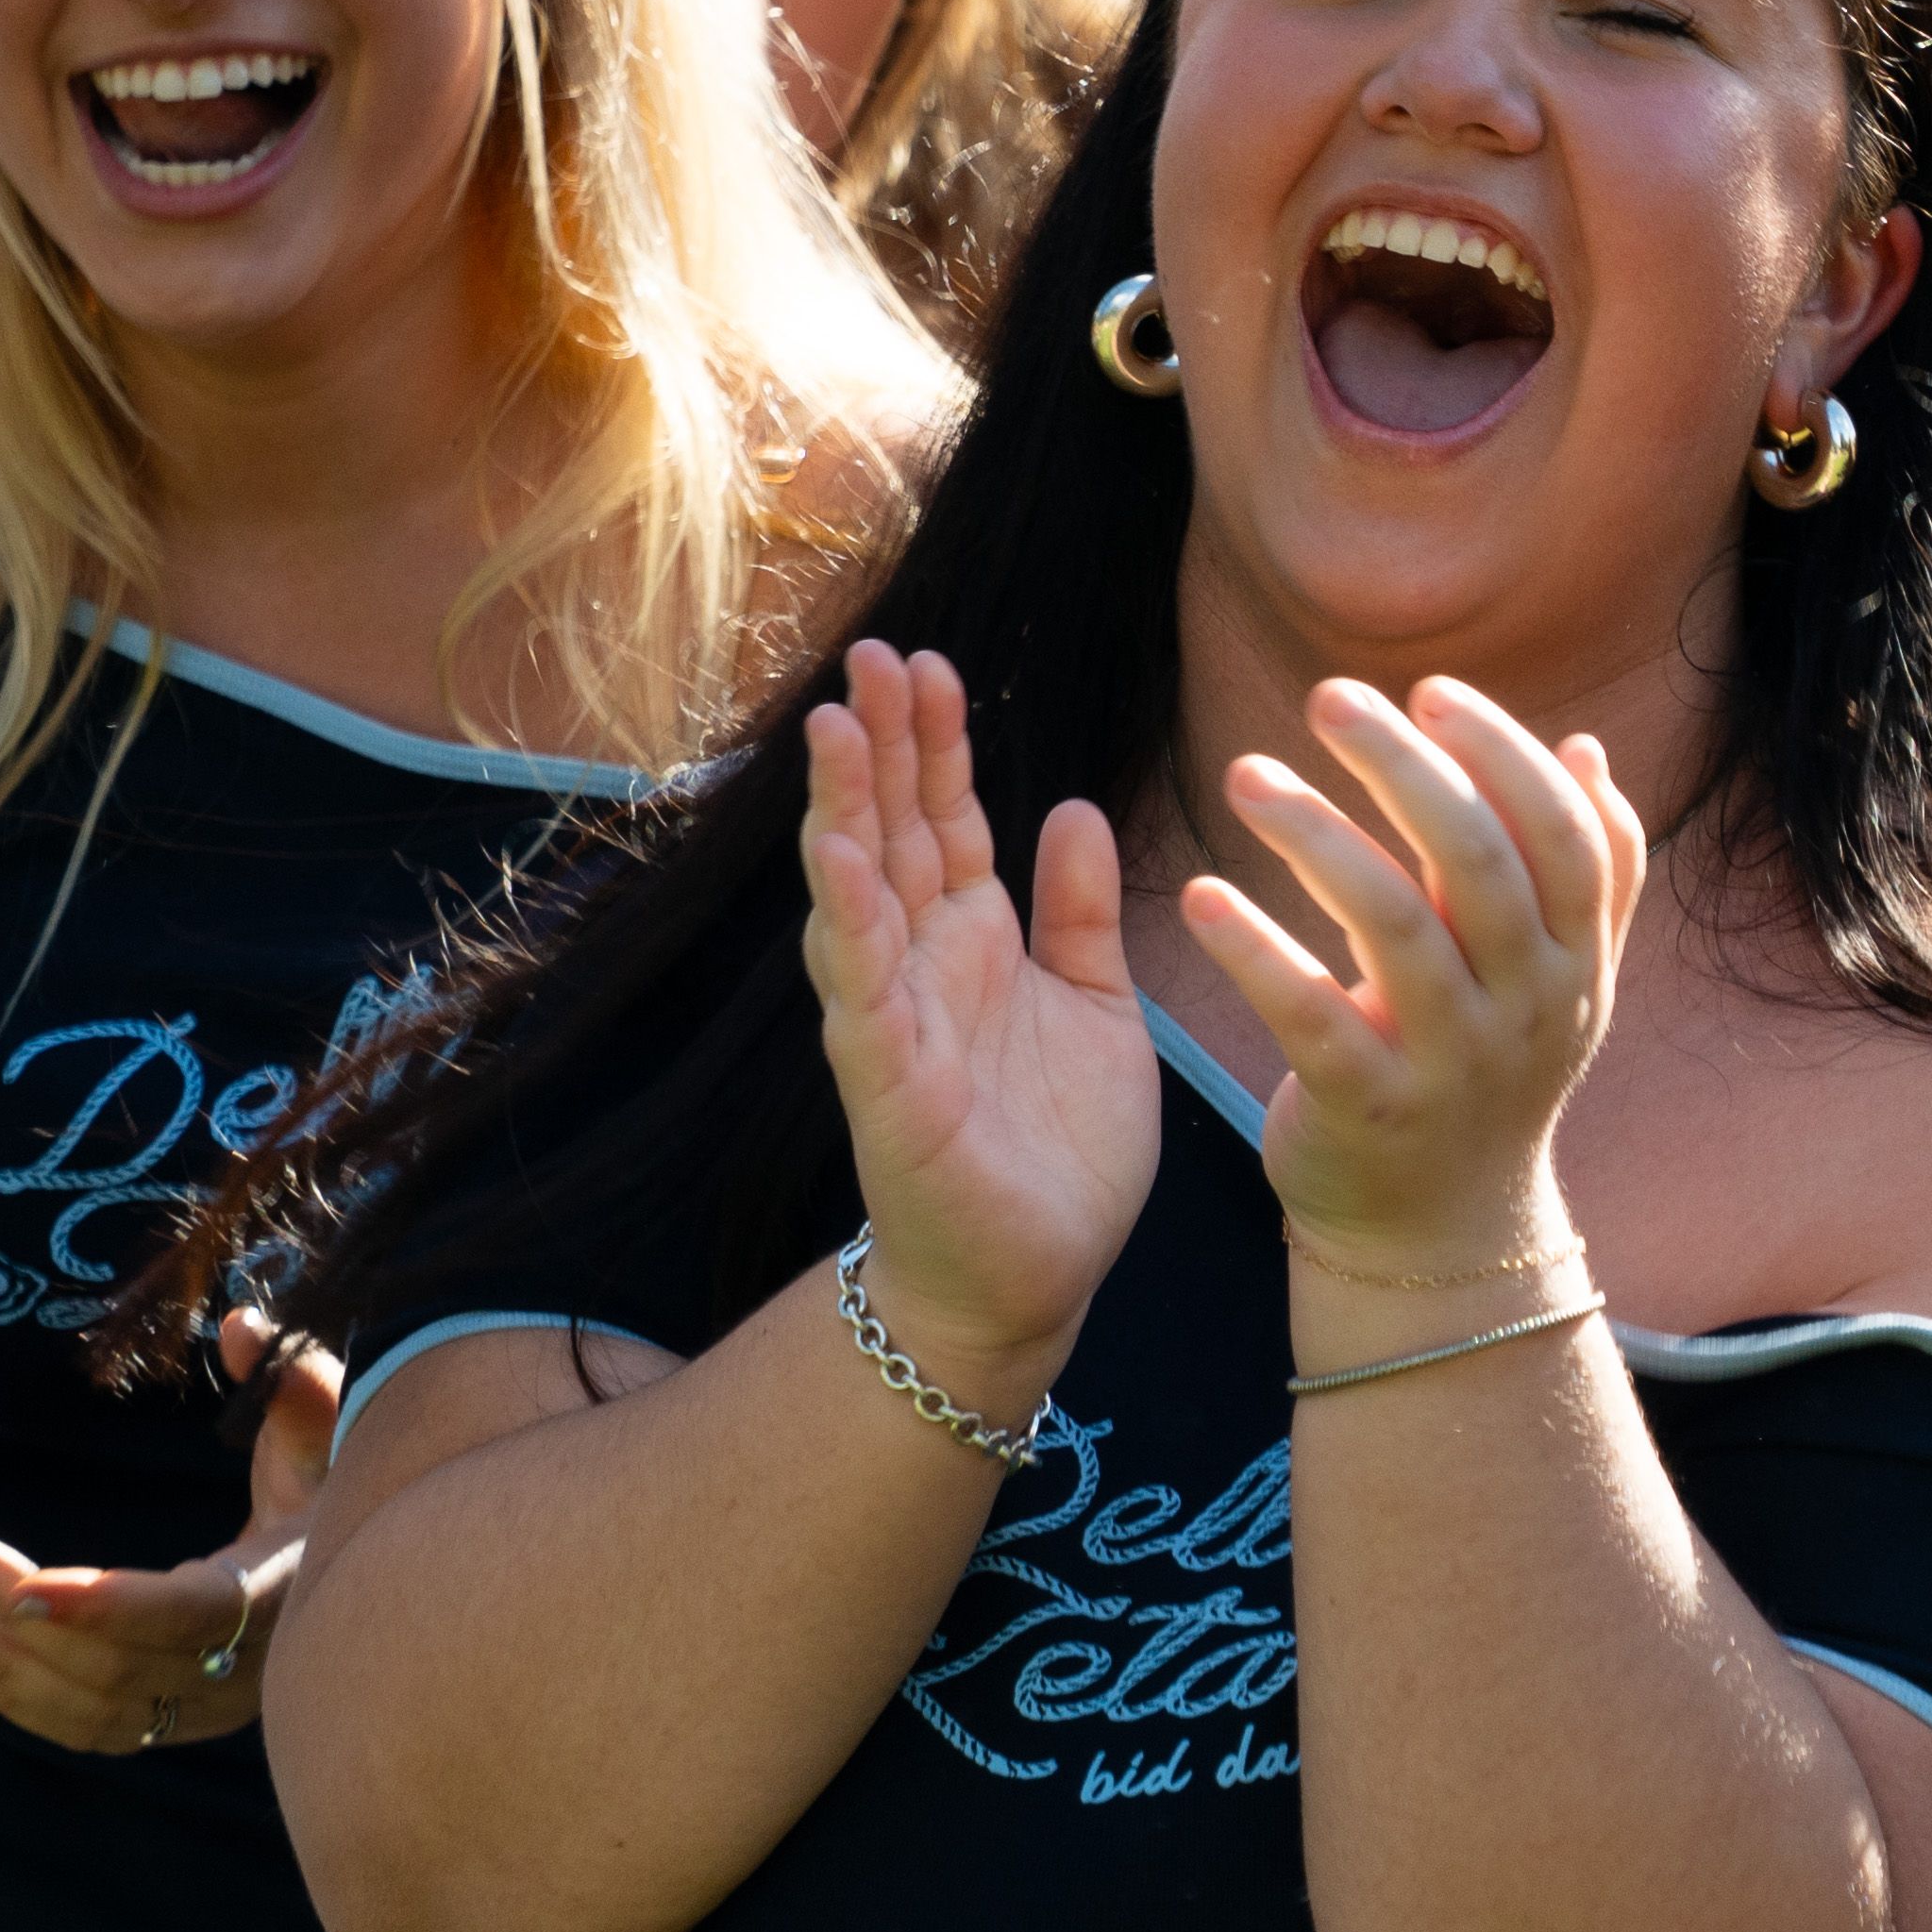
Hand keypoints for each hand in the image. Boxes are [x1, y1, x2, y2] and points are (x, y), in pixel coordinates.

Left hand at [0, 1306, 324, 1761]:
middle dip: (25, 1620)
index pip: (188, 1616)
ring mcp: (208, 1709)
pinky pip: (90, 1730)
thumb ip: (296, 1385)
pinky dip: (22, 1700)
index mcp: (280, 1594)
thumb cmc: (342, 1499)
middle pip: (120, 1664)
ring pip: (96, 1710)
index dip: (106, 1608)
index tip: (24, 1590)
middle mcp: (245, 1670)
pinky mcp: (176, 1723)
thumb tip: (239, 1324)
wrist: (373, 1597)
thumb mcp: (335, 1440)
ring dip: (8, 1670)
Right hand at [802, 640, 1157, 1390]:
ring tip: (834, 727)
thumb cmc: (1058, 1146)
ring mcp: (896, 1021)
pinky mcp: (890, 1086)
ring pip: (859, 896)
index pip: (945, 819)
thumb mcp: (1097, 1005)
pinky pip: (864, 993)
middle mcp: (921, 966)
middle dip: (880, 746)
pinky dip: (850, 925)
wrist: (1035, 1278)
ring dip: (844, 812)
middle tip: (872, 654)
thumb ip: (1081, 912)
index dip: (935, 743)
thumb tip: (1070, 805)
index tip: (929, 661)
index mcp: (974, 940)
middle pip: (892, 833)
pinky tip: (841, 859)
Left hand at [1182, 677, 1638, 1274]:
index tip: (1429, 690)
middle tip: (1326, 696)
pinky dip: (1255, 951)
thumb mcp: (1555, 982)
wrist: (1444, 1236)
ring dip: (1315, 835)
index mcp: (1575, 961)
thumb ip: (1581, 873)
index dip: (1501, 754)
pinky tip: (1198, 895)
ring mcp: (1451, 1064)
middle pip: (1476, 861)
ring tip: (1242, 775)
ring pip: (1393, 925)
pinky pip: (1310, 1016)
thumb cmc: (1485, 1076)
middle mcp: (1527, 1008)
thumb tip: (1585, 747)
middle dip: (1403, 765)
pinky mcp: (1368, 1111)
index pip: (1561, 833)